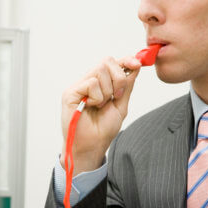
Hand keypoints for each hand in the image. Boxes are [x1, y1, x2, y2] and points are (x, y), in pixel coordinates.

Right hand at [60, 56, 141, 175]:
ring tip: (101, 105)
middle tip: (116, 96)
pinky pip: (91, 83)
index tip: (137, 64)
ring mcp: (78, 87)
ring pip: (100, 70)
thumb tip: (134, 68)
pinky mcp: (70, 93)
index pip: (111, 64)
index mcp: (99, 85)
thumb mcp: (120, 106)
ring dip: (107, 91)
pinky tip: (91, 106)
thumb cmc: (102, 130)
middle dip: (118, 78)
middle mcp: (88, 83)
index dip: (125, 61)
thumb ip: (126, 87)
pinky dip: (97, 97)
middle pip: (107, 62)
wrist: (91, 146)